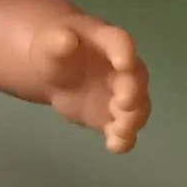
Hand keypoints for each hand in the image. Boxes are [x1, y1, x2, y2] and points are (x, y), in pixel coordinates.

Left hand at [28, 15, 149, 153]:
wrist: (55, 71)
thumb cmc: (55, 50)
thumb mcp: (48, 45)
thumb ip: (55, 43)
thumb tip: (65, 40)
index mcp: (107, 41)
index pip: (120, 42)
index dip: (124, 52)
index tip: (123, 63)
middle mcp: (123, 68)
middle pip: (136, 78)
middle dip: (133, 91)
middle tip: (123, 103)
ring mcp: (122, 93)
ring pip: (138, 106)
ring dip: (133, 119)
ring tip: (120, 131)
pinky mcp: (114, 117)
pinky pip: (125, 129)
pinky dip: (124, 139)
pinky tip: (114, 146)